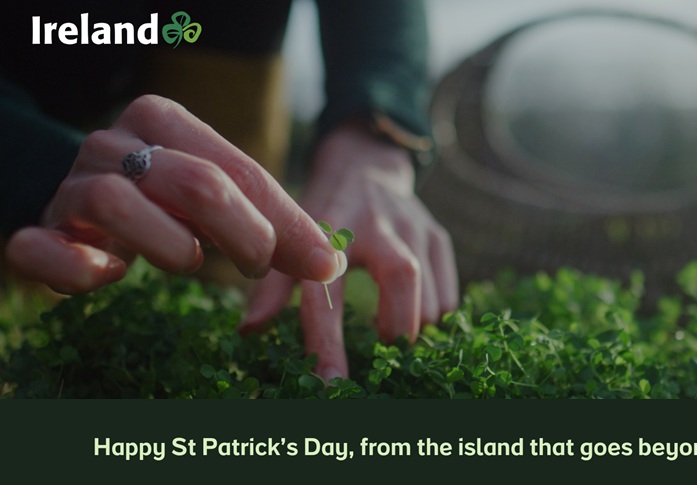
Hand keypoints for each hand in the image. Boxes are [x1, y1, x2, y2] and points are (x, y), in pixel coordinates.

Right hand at [5, 95, 340, 293]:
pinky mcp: (38, 231)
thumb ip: (271, 223)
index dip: (288, 222)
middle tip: (259, 267)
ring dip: (170, 247)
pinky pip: (41, 249)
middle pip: (195, 183)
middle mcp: (114, 143)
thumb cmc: (163, 199)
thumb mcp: (219, 199)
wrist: (76, 202)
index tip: (322, 264)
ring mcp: (71, 185)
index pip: (240, 171)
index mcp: (163, 121)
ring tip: (188, 261)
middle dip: (245, 234)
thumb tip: (329, 263)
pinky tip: (110, 274)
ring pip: (119, 203)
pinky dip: (78, 268)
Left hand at [240, 119, 458, 381]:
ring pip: (431, 290)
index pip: (328, 291)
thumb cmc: (322, 212)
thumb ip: (273, 284)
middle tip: (383, 352)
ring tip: (395, 335)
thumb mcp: (292, 235)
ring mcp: (414, 226)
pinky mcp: (438, 234)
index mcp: (330, 228)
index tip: (331, 384)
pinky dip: (435, 315)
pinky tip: (415, 317)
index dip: (328, 341)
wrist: (364, 165)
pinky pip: (447, 291)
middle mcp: (377, 223)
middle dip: (397, 325)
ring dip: (415, 325)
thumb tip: (248, 332)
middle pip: (404, 276)